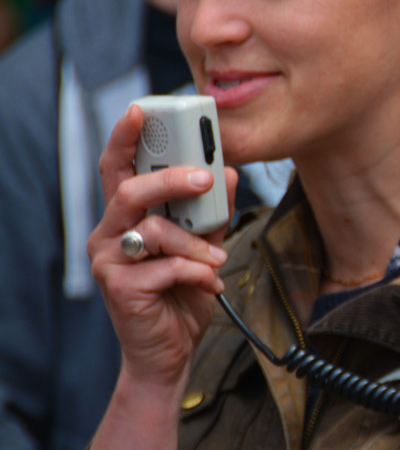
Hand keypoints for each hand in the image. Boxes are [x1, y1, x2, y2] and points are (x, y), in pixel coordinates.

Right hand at [88, 104, 236, 389]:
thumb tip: (228, 172)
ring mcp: (110, 262)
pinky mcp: (120, 289)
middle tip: (206, 178)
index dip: (125, 137)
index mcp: (126, 217)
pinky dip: (197, 272)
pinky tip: (209, 283)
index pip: (118, 168)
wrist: (170, 352)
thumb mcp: (204, 246)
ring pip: (154, 231)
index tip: (143, 109)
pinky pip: (165, 268)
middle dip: (172, 179)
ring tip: (217, 260)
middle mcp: (110, 234)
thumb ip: (212, 212)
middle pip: (131, 190)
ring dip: (196, 243)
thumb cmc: (182, 294)